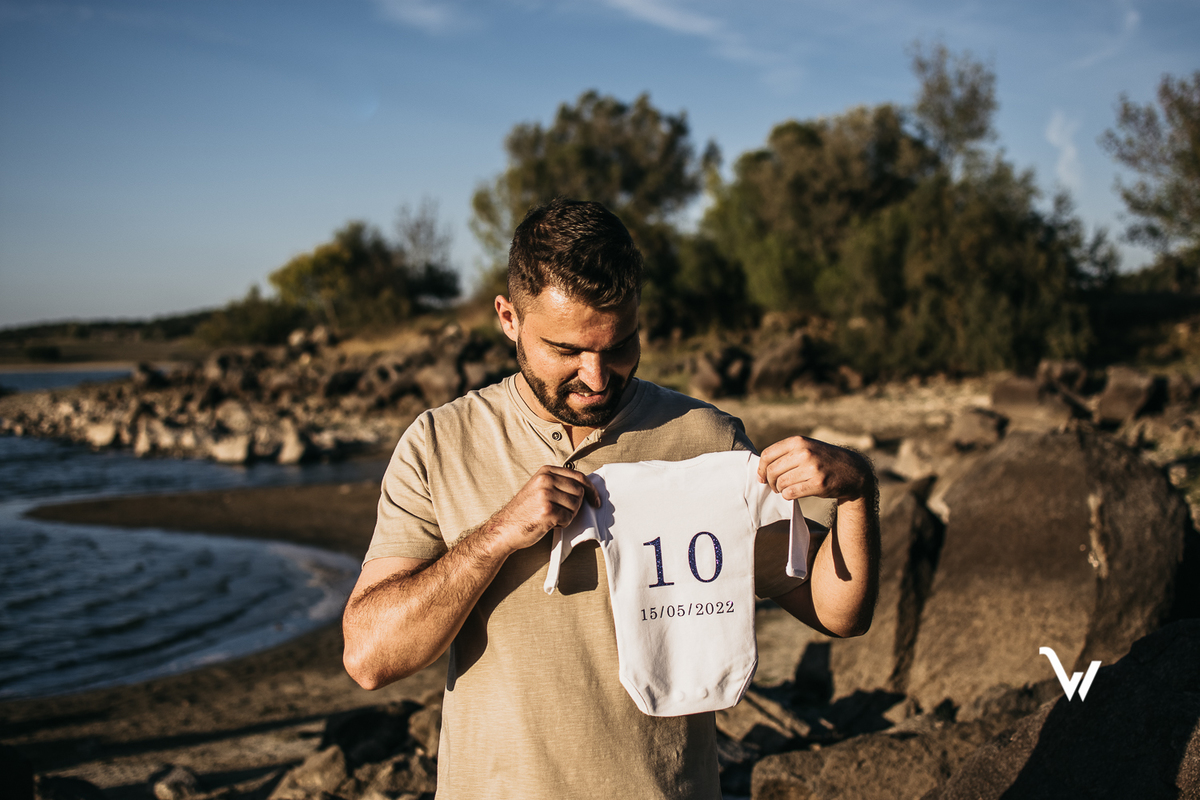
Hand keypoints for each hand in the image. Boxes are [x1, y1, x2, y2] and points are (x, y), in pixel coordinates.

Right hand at [488, 465, 599, 552]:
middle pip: (580, 490)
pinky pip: (568, 517)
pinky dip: (563, 523)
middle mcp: (546, 479)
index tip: (595, 500)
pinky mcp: (548, 511)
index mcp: (546, 471)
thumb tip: (585, 488)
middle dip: (577, 505)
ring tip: (553, 517)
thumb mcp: (538, 487)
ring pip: (576, 504)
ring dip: (569, 514)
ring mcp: (546, 494)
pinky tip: (550, 523)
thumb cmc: (524, 511)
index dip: (591, 489)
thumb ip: (558, 483)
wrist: (504, 528)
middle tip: (565, 512)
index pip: (578, 476)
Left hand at [757, 436, 873, 501]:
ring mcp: (812, 468)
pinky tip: (793, 493)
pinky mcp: (818, 484)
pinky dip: (788, 495)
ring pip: (781, 483)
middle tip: (774, 486)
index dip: (761, 469)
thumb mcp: (807, 447)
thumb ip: (786, 454)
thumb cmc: (823, 460)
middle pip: (772, 471)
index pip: (767, 455)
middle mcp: (804, 453)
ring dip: (780, 489)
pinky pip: (791, 493)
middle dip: (770, 482)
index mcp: (798, 441)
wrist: (853, 471)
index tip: (761, 478)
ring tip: (785, 489)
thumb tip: (761, 470)